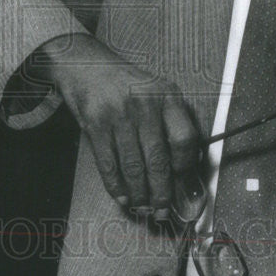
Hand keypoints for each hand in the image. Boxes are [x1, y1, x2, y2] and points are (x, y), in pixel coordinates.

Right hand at [31, 33, 199, 218]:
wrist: (87, 66)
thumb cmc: (127, 84)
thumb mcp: (157, 91)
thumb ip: (173, 122)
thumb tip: (187, 168)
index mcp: (166, 95)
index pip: (184, 138)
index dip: (185, 167)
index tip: (184, 184)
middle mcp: (144, 104)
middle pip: (158, 159)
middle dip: (162, 192)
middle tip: (162, 209)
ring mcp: (118, 114)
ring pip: (133, 166)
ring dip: (140, 194)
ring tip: (144, 208)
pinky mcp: (95, 124)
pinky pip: (109, 164)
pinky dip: (116, 186)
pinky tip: (123, 196)